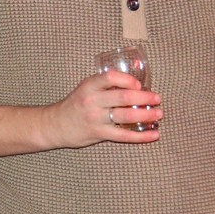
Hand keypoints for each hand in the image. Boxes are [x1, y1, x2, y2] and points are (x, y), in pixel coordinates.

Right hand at [40, 69, 161, 148]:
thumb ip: (105, 86)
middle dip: (144, 97)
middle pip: (123, 97)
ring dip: (146, 115)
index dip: (128, 80)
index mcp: (88, 86)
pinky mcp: (98, 133)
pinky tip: (154, 134)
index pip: (110, 77)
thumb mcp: (85, 90)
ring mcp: (95, 118)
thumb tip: (135, 85)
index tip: (139, 84)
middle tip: (157, 99)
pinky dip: (141, 136)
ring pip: (126, 116)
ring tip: (159, 114)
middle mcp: (91, 101)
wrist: (55, 124)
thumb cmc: (75, 105)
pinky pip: (124, 135)